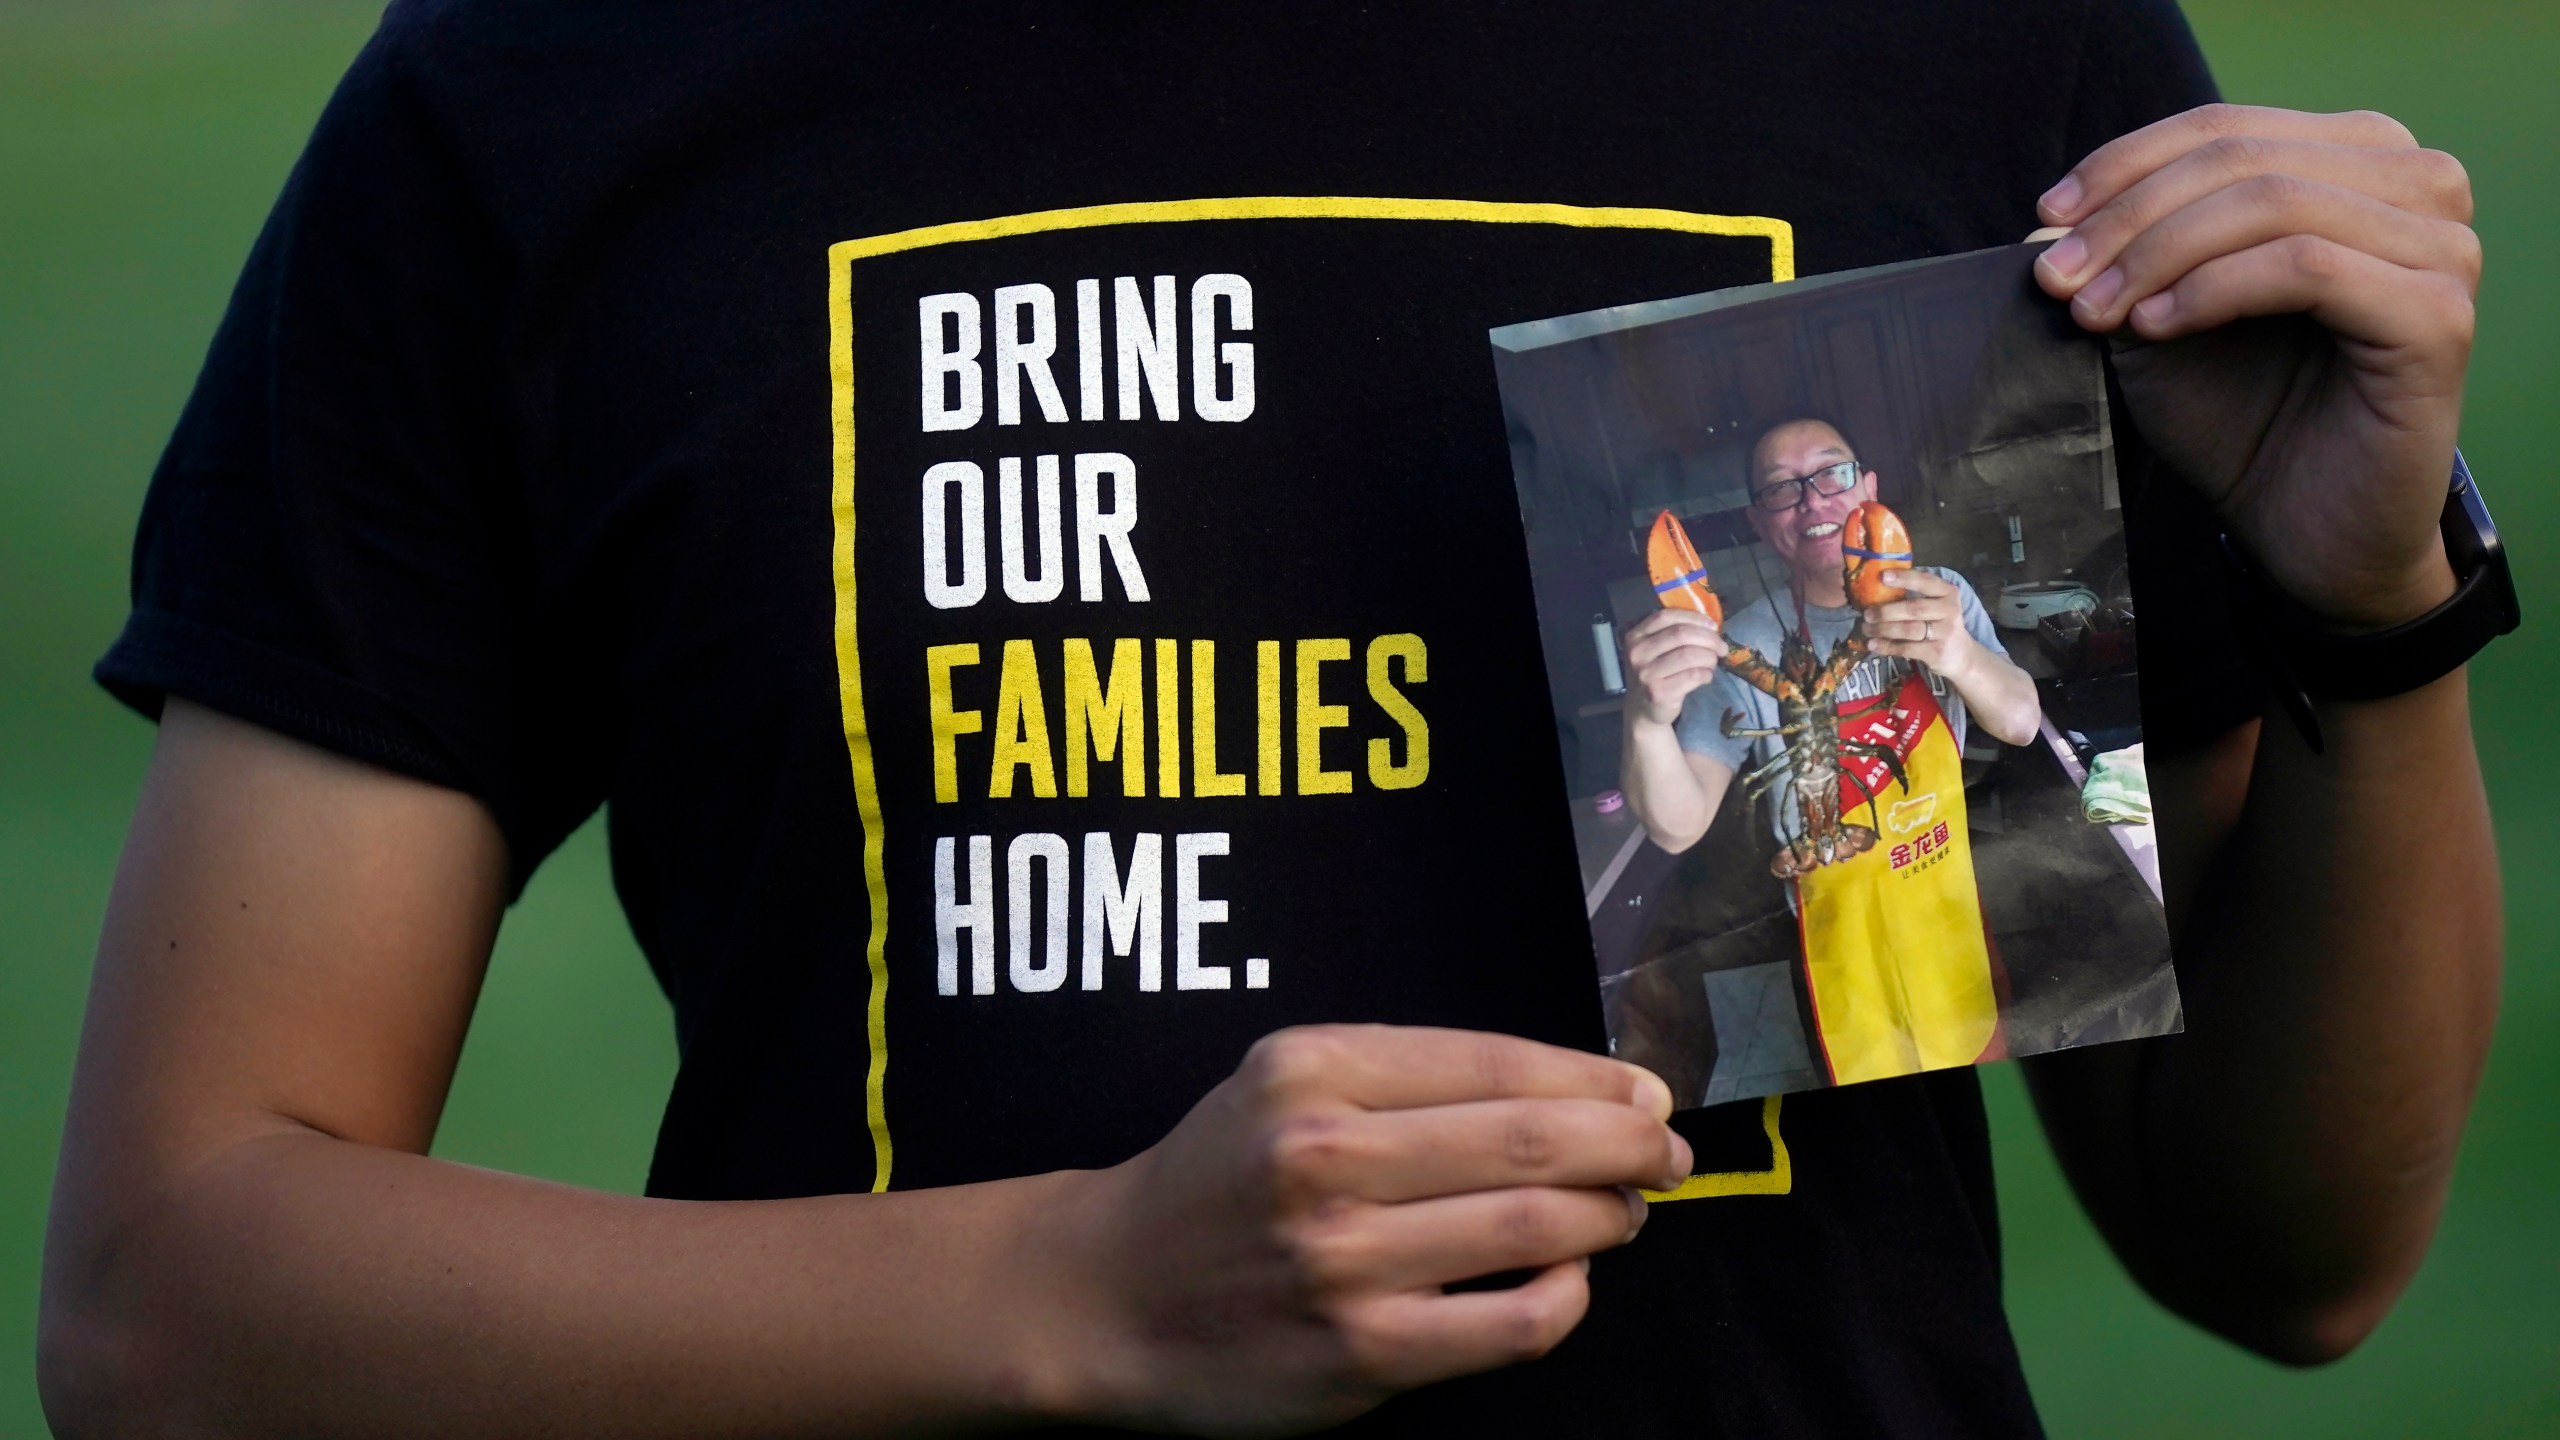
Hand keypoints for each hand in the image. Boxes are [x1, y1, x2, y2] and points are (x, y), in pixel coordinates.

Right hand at [1056, 1025, 1689, 1434]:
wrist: (1106, 1293)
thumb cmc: (1219, 1178)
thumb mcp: (1284, 1080)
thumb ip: (1409, 1076)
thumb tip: (1580, 1086)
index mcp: (1314, 1069)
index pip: (1497, 1062)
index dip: (1596, 1077)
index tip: (1646, 1091)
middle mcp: (1325, 1155)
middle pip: (1534, 1139)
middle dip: (1630, 1142)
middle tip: (1669, 1151)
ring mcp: (1343, 1260)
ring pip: (1537, 1228)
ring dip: (1610, 1215)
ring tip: (1625, 1211)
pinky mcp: (1361, 1351)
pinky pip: (1512, 1324)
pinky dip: (1567, 1298)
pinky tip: (1569, 1283)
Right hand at [1621, 608, 1729, 727]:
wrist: (1642, 709)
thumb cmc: (1656, 674)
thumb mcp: (1655, 649)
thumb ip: (1674, 633)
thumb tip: (1710, 625)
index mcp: (1635, 636)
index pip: (1666, 616)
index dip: (1694, 617)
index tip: (1713, 626)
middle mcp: (1637, 653)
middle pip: (1681, 634)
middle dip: (1709, 639)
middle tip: (1721, 648)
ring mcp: (1646, 674)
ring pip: (1690, 655)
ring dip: (1709, 658)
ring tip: (1712, 663)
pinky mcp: (1659, 692)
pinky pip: (1693, 675)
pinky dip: (1706, 674)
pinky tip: (1706, 677)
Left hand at [1860, 569, 1977, 679]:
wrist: (1961, 655)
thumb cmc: (1940, 624)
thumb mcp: (1936, 605)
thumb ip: (1915, 596)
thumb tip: (1876, 588)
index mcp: (1948, 592)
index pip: (1926, 581)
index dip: (1904, 578)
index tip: (1883, 576)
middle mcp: (1950, 610)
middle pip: (1914, 609)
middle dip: (1886, 611)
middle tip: (1867, 613)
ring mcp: (1945, 632)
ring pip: (1908, 630)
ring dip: (1883, 629)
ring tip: (1866, 629)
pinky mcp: (1937, 652)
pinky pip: (1907, 648)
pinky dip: (1887, 646)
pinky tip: (1873, 644)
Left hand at [2033, 104, 2476, 630]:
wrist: (2302, 530)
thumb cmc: (2243, 419)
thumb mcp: (2164, 316)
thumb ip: (2128, 254)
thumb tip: (2052, 219)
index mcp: (2358, 164)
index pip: (2226, 129)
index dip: (2124, 164)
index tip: (2047, 218)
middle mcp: (2416, 188)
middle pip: (2244, 159)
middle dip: (2131, 215)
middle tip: (2059, 278)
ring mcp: (2439, 248)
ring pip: (2273, 203)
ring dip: (2161, 254)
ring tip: (2098, 311)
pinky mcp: (2437, 316)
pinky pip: (2307, 268)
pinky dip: (2215, 289)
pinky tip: (2157, 328)